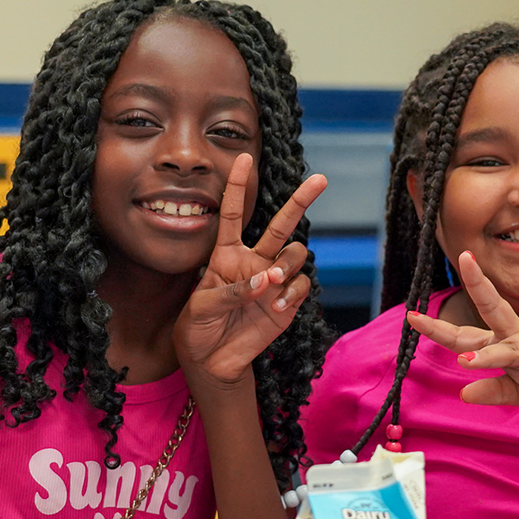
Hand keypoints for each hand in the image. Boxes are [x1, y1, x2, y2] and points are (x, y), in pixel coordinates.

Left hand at [175, 153, 326, 387]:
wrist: (212, 361)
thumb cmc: (199, 327)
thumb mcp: (202, 307)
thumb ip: (231, 291)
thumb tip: (265, 281)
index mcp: (226, 254)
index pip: (233, 213)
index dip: (237, 185)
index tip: (243, 157)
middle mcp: (254, 261)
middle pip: (280, 224)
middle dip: (301, 200)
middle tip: (319, 180)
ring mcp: (273, 280)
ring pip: (295, 254)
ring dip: (287, 264)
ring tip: (271, 284)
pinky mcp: (287, 301)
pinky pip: (300, 285)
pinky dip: (292, 292)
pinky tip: (277, 306)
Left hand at [406, 251, 518, 420]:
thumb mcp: (518, 386)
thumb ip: (492, 390)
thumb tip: (463, 394)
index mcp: (500, 341)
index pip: (464, 333)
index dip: (438, 327)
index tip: (411, 315)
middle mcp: (515, 337)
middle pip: (488, 315)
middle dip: (466, 301)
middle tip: (438, 304)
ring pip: (511, 348)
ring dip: (490, 356)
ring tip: (467, 363)